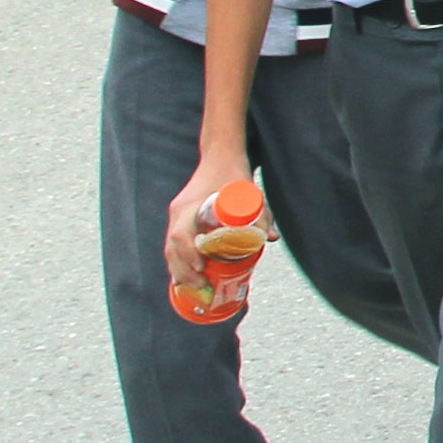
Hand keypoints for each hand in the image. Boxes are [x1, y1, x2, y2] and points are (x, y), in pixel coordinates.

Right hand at [161, 160, 251, 300]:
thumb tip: (272, 238)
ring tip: (194, 287)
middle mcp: (178, 212)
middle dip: (183, 269)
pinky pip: (173, 244)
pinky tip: (184, 277)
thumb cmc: (233, 172)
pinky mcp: (180, 219)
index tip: (201, 266)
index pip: (180, 234)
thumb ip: (260, 214)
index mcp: (189, 205)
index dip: (188, 253)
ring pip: (170, 248)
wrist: (219, 155)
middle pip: (172, 247)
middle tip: (201, 285)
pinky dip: (178, 261)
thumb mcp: (248, 191)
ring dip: (179, 269)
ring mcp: (177, 216)